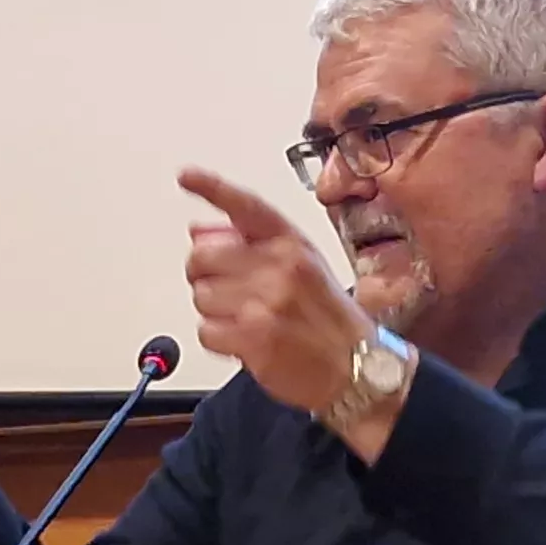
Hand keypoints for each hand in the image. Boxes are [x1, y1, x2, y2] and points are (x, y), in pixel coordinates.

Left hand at [179, 167, 377, 422]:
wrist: (358, 369)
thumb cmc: (330, 319)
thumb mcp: (306, 268)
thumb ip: (254, 246)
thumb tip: (199, 230)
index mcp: (293, 243)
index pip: (245, 206)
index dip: (212, 188)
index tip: (186, 175)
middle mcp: (281, 266)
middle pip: (202, 257)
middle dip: (203, 276)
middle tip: (225, 291)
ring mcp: (267, 302)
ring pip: (201, 296)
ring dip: (214, 312)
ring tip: (245, 319)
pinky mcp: (255, 338)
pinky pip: (206, 331)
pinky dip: (217, 339)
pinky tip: (242, 341)